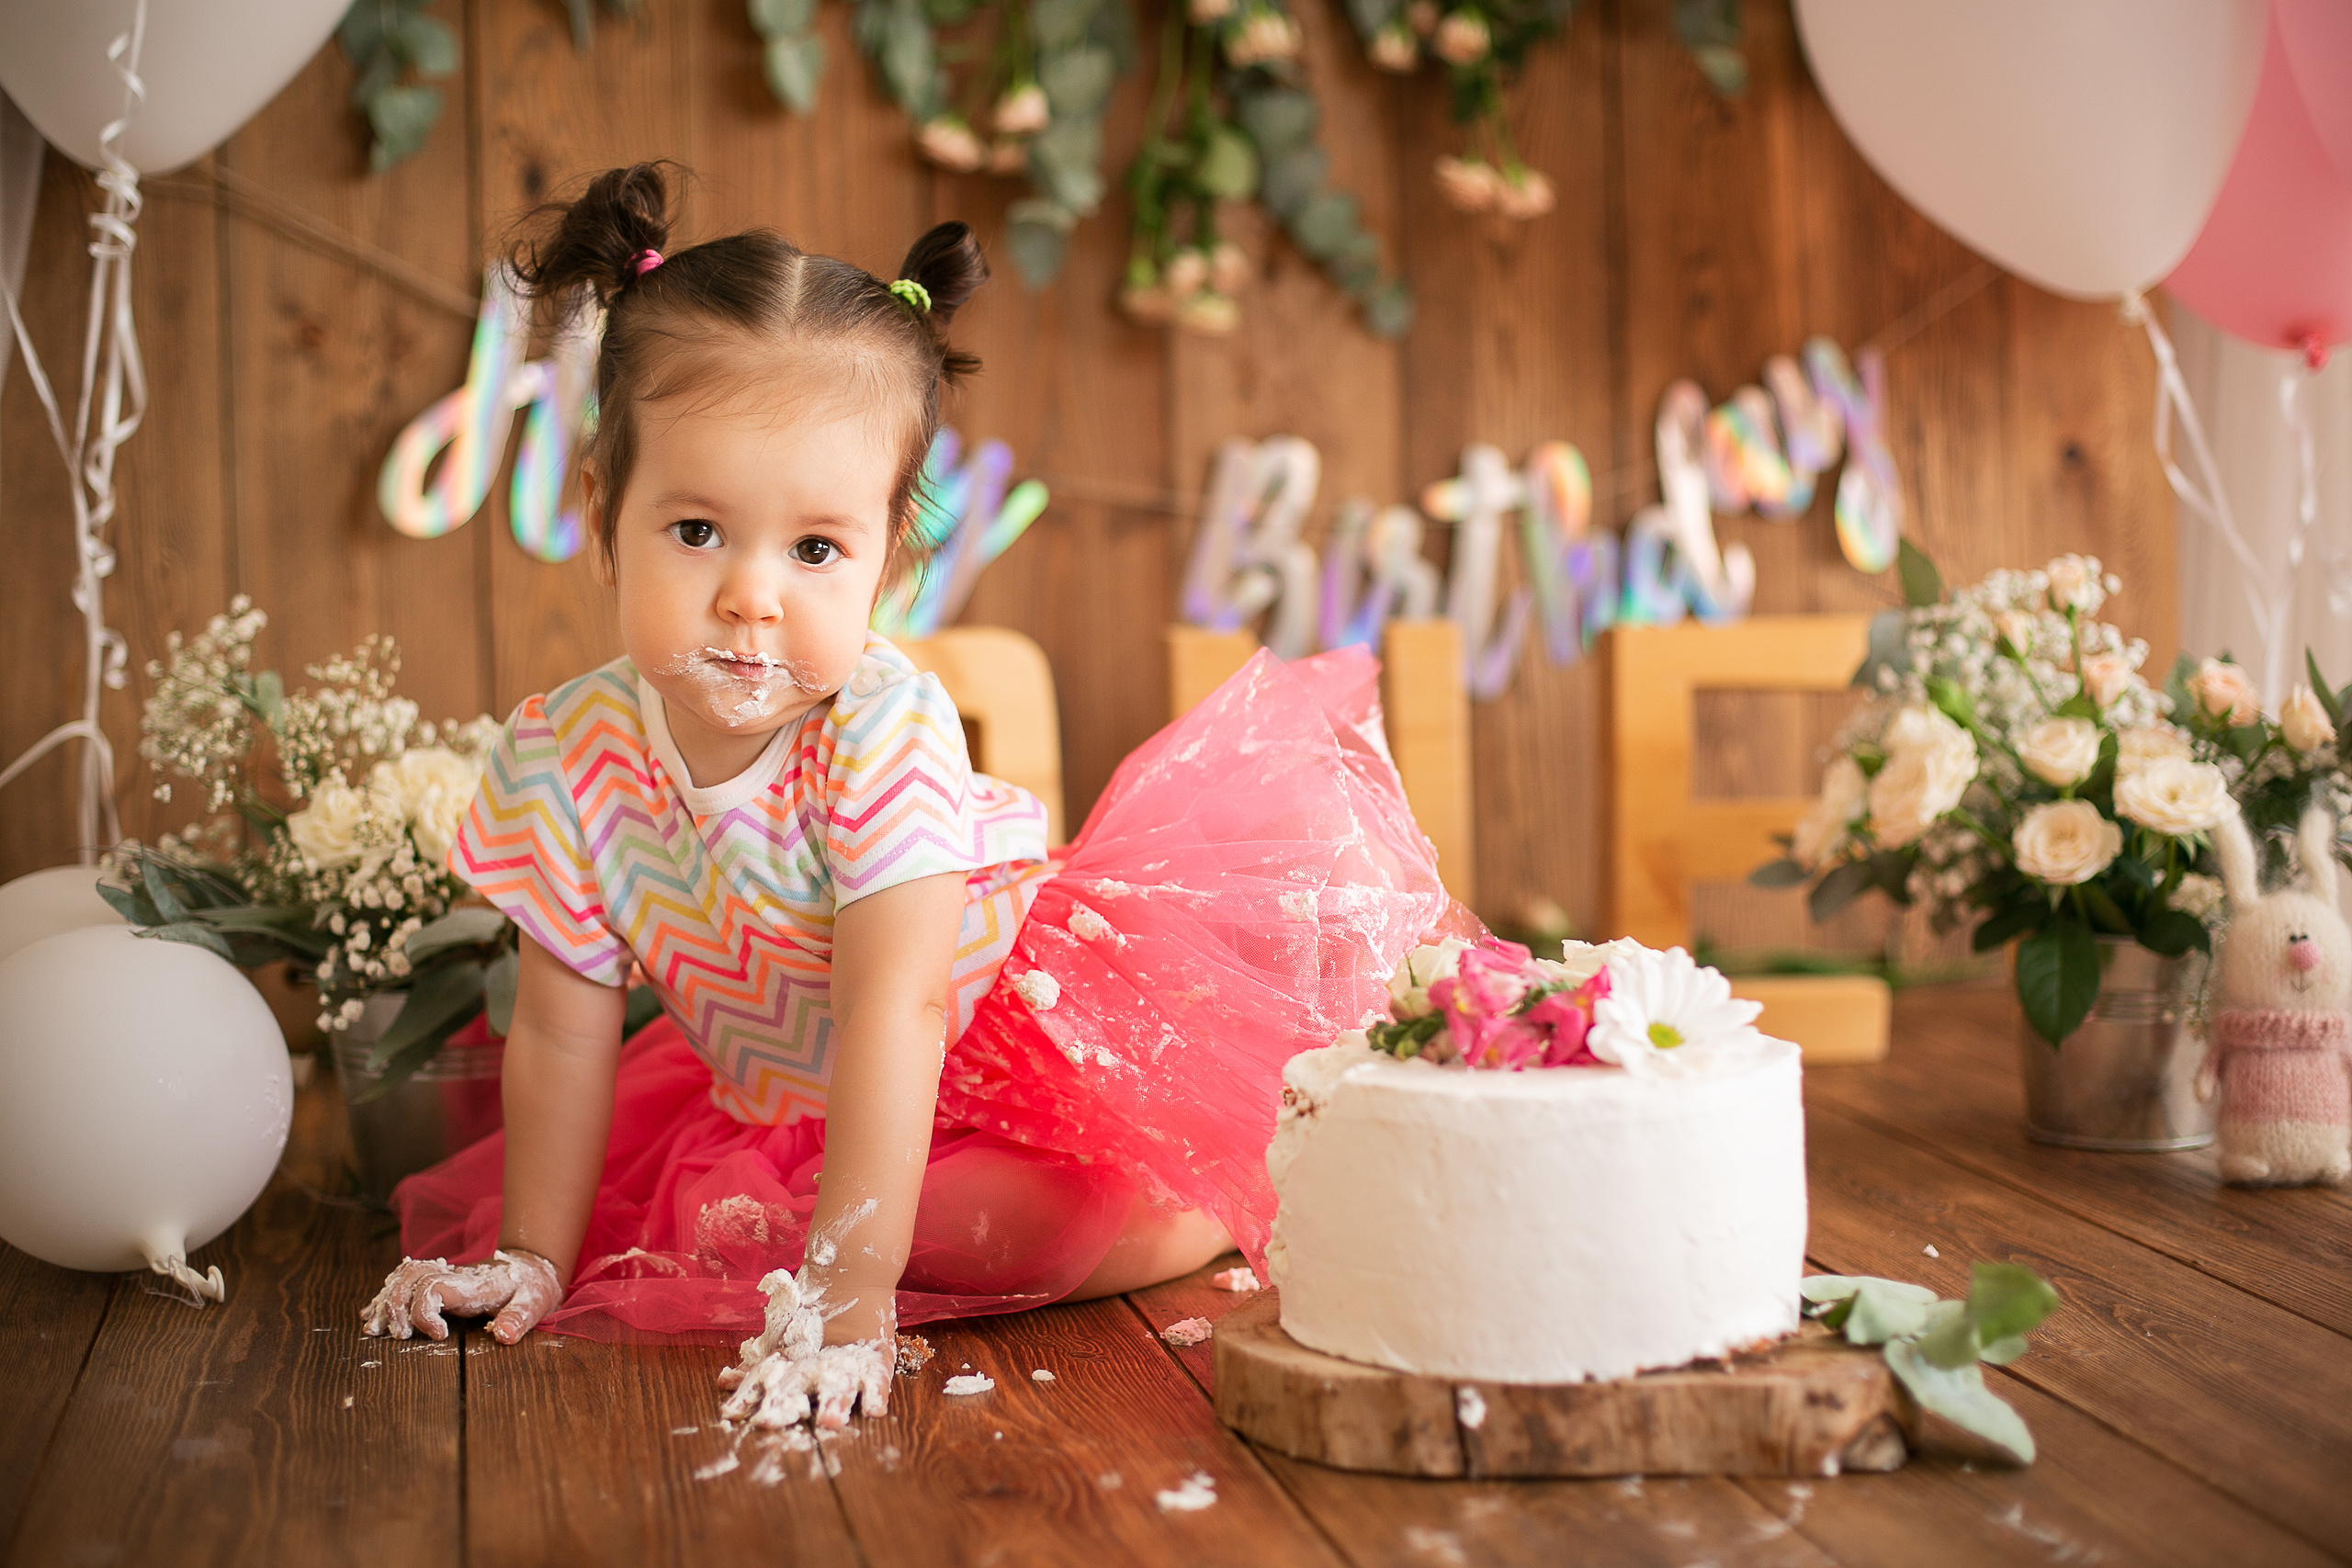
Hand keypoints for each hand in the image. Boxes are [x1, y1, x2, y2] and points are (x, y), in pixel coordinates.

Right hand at [359, 1249, 562, 1343]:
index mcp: (473, 1284)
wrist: (532, 1264)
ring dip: (386, 1300)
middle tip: (399, 1336)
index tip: (437, 1336)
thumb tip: (502, 1336)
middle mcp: (454, 1275)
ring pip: (404, 1275)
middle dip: (396, 1306)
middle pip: (411, 1276)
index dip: (424, 1312)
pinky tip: (374, 1313)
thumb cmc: (533, 1287)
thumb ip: (519, 1318)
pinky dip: (387, 1295)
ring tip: (374, 1328)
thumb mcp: (535, 1303)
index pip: (434, 1287)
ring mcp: (445, 1274)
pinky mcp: (440, 1278)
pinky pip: (405, 1278)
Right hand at [716, 1268, 892, 1431]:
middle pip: (811, 1398)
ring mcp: (852, 1370)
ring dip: (837, 1405)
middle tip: (790, 1428)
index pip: (781, 1395)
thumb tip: (725, 1380)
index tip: (751, 1420)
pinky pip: (878, 1381)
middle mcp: (824, 1377)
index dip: (768, 1407)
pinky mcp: (878, 1361)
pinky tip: (875, 1410)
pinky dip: (876, 1395)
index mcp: (799, 1375)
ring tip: (831, 1421)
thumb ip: (755, 1360)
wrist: (847, 1274)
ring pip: (844, 1391)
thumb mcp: (779, 1333)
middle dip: (799, 1411)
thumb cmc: (809, 1306)